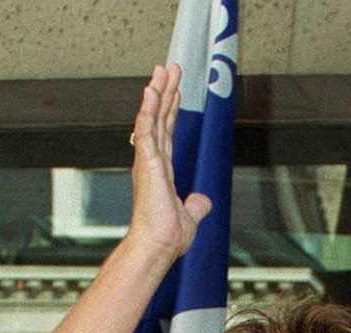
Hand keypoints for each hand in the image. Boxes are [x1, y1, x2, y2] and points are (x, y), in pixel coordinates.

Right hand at [128, 63, 211, 263]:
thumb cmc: (168, 237)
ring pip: (153, 118)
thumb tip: (203, 201)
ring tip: (162, 69)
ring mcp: (148, 161)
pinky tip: (152, 90)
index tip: (173, 91)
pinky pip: (147, 129)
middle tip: (168, 68)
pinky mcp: (147, 163)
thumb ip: (196, 206)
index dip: (170, 111)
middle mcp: (153, 162)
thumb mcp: (190, 217)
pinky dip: (148, 109)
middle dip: (165, 92)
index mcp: (162, 171)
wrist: (158, 246)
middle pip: (160, 119)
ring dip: (158, 92)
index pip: (166, 133)